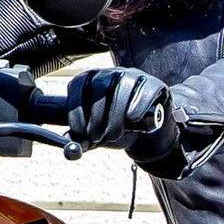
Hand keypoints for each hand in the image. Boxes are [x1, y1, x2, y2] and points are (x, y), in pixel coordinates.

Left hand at [67, 66, 183, 169]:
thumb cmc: (116, 130)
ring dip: (116, 114)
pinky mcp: (154, 84)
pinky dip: (139, 104)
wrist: (146, 134)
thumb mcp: (96, 136)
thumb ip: (81, 140)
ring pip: (124, 86)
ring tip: (113, 135)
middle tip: (96, 137)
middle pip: (101, 85)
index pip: (79, 85)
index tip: (79, 131)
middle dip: (97, 115)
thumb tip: (69, 150)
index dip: (76, 109)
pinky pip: (146, 88)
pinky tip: (132, 118)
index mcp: (91, 80)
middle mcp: (111, 73)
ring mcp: (134, 75)